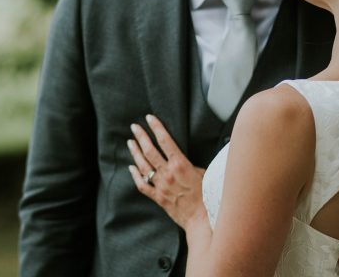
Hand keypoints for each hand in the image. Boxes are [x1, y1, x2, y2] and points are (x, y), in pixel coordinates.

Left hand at [127, 114, 206, 228]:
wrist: (202, 219)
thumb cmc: (208, 196)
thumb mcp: (205, 173)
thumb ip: (194, 164)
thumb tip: (191, 156)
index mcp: (180, 165)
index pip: (165, 141)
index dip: (156, 127)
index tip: (150, 118)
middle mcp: (168, 173)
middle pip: (150, 151)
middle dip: (141, 136)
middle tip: (134, 127)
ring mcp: (161, 186)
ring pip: (143, 166)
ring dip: (135, 152)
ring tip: (130, 142)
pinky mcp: (158, 197)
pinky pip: (142, 185)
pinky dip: (135, 175)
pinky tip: (131, 167)